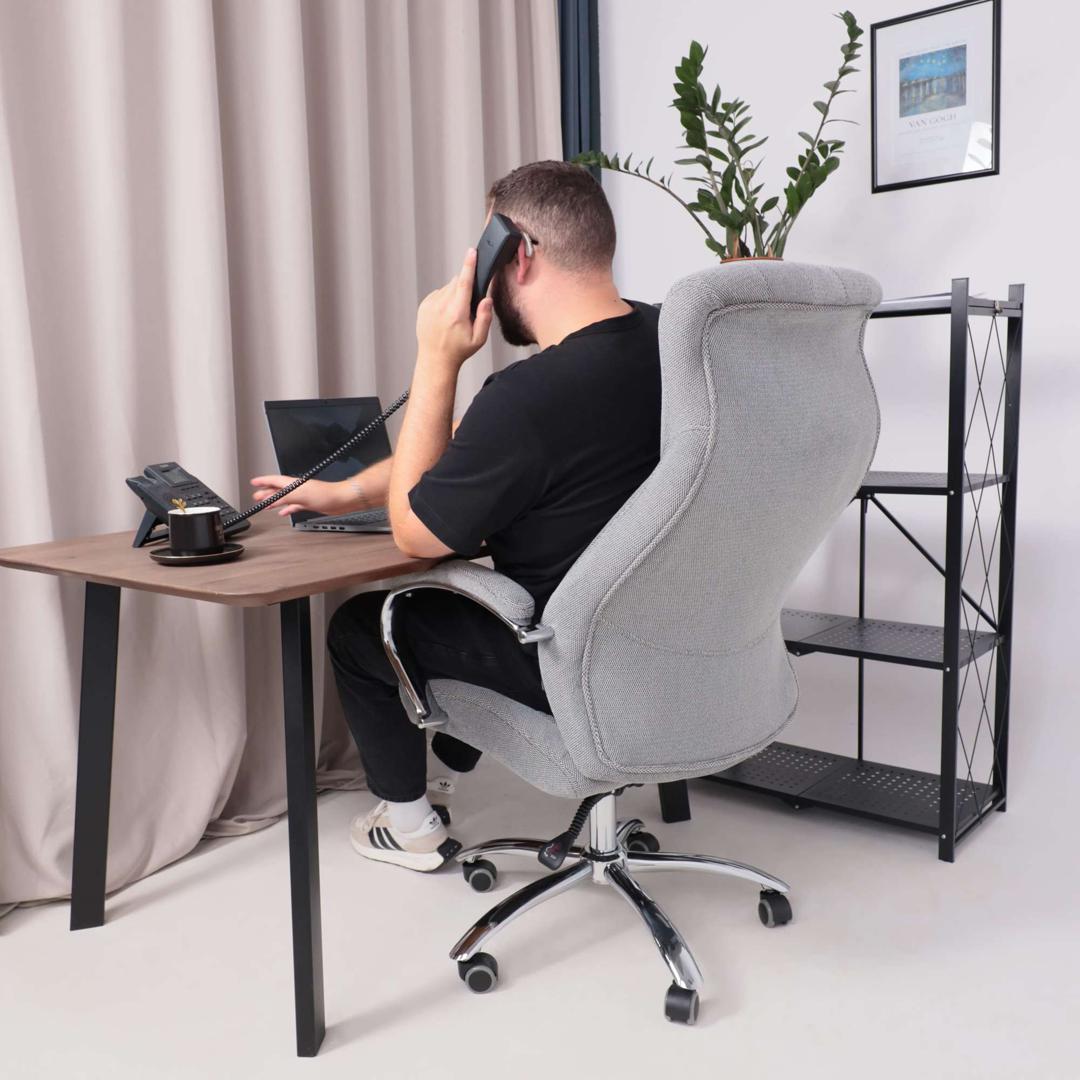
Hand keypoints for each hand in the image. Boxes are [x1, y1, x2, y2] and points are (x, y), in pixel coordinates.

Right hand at [249, 475, 355, 517]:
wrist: (342, 500)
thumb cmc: (326, 494)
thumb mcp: (301, 495)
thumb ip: (285, 496)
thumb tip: (272, 498)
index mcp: (294, 484)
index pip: (274, 480)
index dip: (263, 481)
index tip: (254, 482)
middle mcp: (298, 488)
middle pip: (278, 489)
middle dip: (266, 492)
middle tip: (257, 496)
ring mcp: (303, 496)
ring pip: (285, 498)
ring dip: (275, 501)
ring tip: (266, 505)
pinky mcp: (309, 503)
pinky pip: (294, 505)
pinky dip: (287, 509)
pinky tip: (283, 512)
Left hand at [415, 248, 493, 370]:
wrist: (435, 359)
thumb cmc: (458, 350)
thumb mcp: (479, 339)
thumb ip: (485, 317)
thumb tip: (487, 299)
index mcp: (456, 313)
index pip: (464, 283)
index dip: (469, 265)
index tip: (471, 252)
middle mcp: (441, 307)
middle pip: (456, 283)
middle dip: (465, 288)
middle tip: (467, 308)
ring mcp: (430, 305)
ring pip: (447, 288)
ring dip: (454, 295)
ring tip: (455, 316)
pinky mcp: (423, 305)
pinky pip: (438, 293)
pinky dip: (444, 299)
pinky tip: (446, 315)